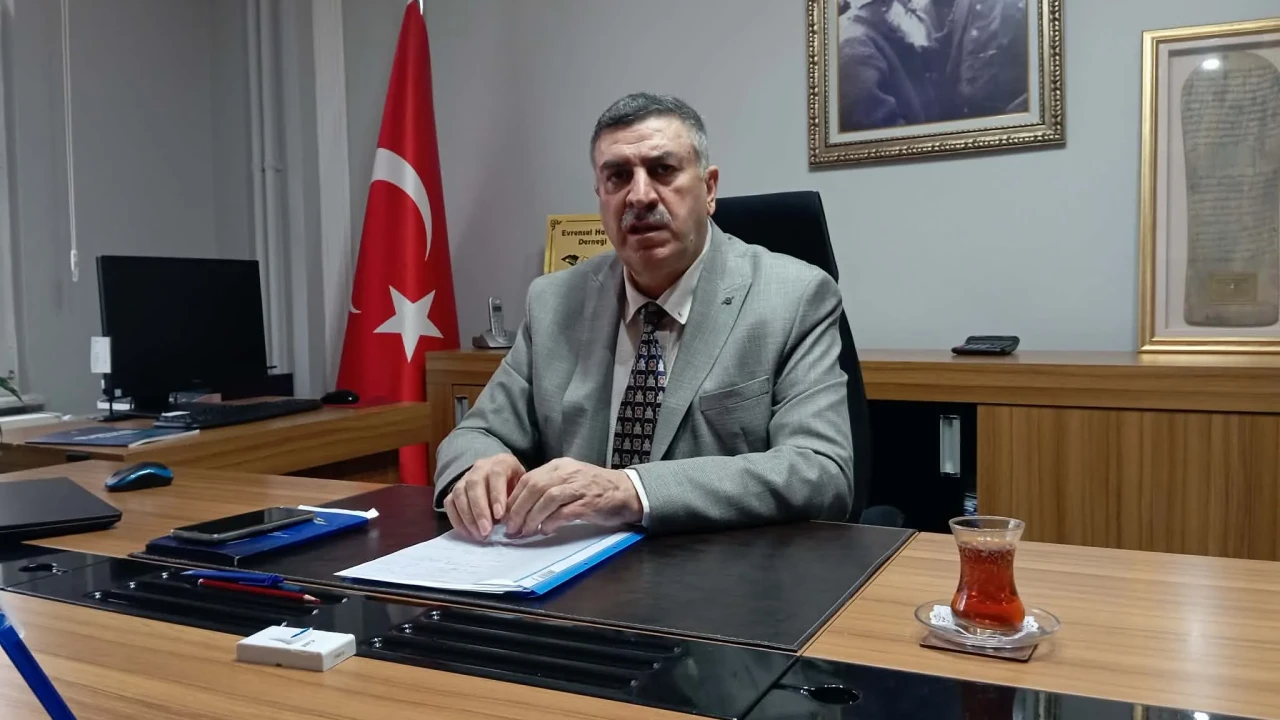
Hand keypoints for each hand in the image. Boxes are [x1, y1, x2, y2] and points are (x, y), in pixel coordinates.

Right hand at [443, 454, 524, 540]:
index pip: (496, 475)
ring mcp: (465, 478)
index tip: (499, 515)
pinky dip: (456, 519)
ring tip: (478, 534)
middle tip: (486, 530)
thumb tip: (510, 520)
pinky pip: (450, 503)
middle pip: (474, 485)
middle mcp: (480, 467)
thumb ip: (517, 498)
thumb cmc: (515, 483)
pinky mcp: (455, 490)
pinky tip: (468, 533)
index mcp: (501, 463)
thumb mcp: (522, 485)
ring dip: (467, 517)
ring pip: (459, 494)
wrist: (503, 474)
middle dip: (479, 510)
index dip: (496, 495)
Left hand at [505, 458, 641, 536]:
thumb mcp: (569, 480)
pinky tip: (545, 530)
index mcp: (559, 466)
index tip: (506, 515)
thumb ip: (548, 488)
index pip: (529, 479)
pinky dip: (552, 522)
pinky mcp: (589, 502)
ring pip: (547, 499)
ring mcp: (579, 486)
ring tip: (524, 531)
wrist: (627, 491)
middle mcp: (567, 473)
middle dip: (519, 509)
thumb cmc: (595, 489)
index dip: (514, 499)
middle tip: (511, 527)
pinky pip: (564, 512)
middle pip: (534, 488)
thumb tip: (522, 507)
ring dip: (532, 517)